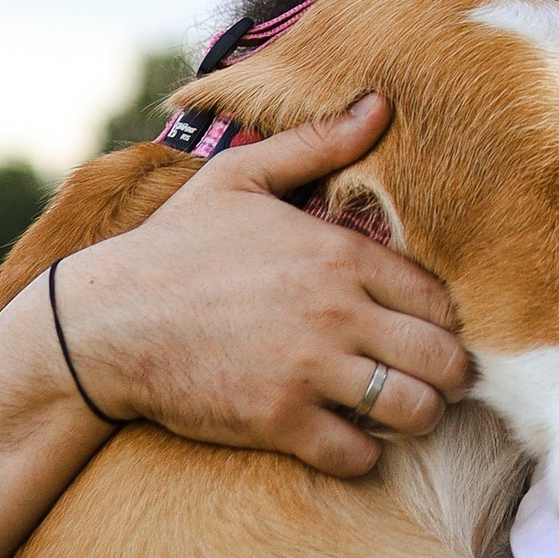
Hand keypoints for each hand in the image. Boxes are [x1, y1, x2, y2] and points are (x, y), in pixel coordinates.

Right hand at [55, 101, 472, 474]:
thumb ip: (318, 144)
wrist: (106, 322)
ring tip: (401, 409)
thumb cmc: (176, 246)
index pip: (439, 299)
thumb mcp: (242, 177)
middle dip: (451, 374)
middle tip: (437, 380)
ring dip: (417, 415)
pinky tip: (349, 435)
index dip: (448, 321)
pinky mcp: (278, 420)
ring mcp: (309, 369)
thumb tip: (381, 103)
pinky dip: (362, 452)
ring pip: (413, 410)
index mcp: (338, 254)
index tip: (435, 331)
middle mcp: (336, 311)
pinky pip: (357, 454)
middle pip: (443, 358)